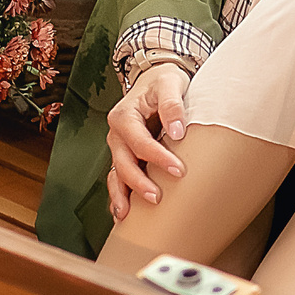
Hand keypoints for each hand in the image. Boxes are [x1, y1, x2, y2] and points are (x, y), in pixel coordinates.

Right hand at [105, 61, 191, 220]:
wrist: (156, 79)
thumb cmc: (164, 81)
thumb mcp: (170, 83)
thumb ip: (172, 104)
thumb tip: (178, 131)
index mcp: (124, 116)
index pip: (140, 142)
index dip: (157, 157)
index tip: (178, 170)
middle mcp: (117, 134)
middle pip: (124, 162)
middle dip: (138, 182)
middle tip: (157, 198)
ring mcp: (119, 147)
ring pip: (116, 174)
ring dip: (121, 194)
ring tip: (127, 215)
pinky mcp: (126, 155)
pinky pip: (118, 177)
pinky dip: (119, 194)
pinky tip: (122, 213)